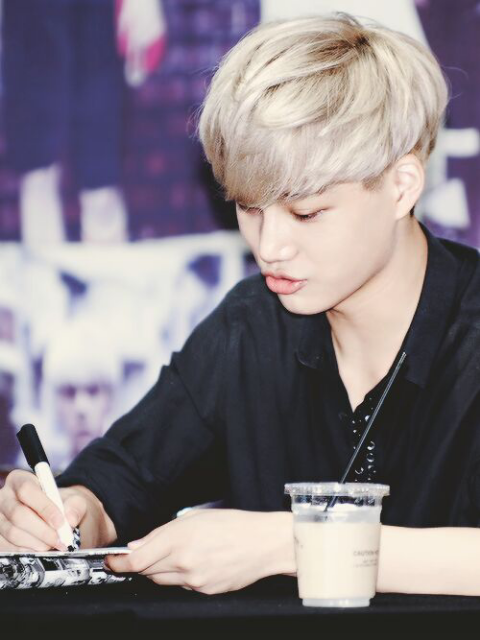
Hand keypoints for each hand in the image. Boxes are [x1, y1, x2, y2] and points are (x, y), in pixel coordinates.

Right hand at [0, 469, 87, 551]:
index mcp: (19, 480)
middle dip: (41, 530)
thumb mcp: (73, 499)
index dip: (44, 507)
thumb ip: (75, 506)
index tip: (60, 522)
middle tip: (59, 540)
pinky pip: (7, 547)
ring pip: (12, 533)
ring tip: (51, 544)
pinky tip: (40, 549)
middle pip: (17, 514)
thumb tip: (70, 519)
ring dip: (35, 543)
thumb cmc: (59, 504)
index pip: (26, 490)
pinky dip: (26, 551)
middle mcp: (4, 497)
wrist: (52, 517)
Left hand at [104, 508, 295, 594]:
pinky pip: (182, 586)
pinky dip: (180, 576)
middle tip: (147, 552)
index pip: (137, 561)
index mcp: (179, 541)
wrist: (264, 544)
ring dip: (161, 569)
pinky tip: (195, 562)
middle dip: (142, 563)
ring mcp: (194, 582)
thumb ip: (162, 533)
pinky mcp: (205, 592)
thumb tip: (139, 546)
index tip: (113, 561)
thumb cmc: (233, 524)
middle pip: (147, 572)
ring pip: (163, 581)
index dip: (119, 563)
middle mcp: (184, 564)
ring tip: (179, 553)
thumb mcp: (194, 517)